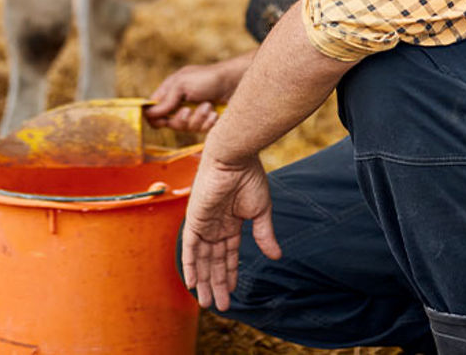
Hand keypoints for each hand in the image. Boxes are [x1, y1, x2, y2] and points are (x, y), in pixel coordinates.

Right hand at [145, 52, 252, 130]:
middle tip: (189, 110)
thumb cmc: (209, 78)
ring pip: (186, 129)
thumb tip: (149, 113)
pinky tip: (216, 113)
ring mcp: (194, 114)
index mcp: (170, 92)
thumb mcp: (183, 84)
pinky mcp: (206, 122)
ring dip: (198, 118)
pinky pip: (201, 131)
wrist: (237, 82)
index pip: (153, 110)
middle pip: (170, 124)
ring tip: (209, 106)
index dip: (155, 117)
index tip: (162, 120)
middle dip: (181, 119)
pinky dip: (209, 122)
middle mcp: (180, 104)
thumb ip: (166, 100)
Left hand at [181, 154, 280, 310]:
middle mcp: (215, 226)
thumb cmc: (249, 178)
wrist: (234, 158)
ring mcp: (203, 224)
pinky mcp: (194, 220)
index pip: (229, 254)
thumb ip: (264, 234)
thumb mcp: (261, 210)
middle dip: (217, 284)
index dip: (230, 273)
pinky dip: (190, 266)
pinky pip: (189, 248)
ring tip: (208, 303)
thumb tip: (276, 257)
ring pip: (202, 260)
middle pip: (214, 262)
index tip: (232, 291)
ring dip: (205, 281)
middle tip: (220, 306)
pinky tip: (193, 284)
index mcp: (231, 222)